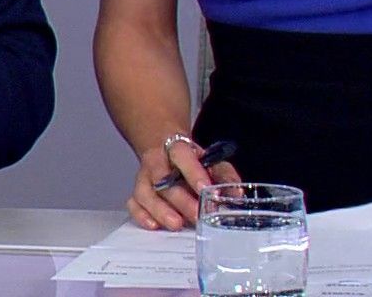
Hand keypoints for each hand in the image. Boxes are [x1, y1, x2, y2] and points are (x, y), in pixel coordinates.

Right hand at [126, 137, 240, 230]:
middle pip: (163, 179)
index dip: (193, 173)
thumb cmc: (191, 160)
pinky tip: (154, 225)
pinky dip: (141, 215)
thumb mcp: (211, 161)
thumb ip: (224, 176)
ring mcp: (144, 177)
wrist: (164, 147)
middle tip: (197, 215)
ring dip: (160, 210)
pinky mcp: (137, 192)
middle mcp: (157, 162)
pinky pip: (133, 203)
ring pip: (145, 193)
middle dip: (180, 200)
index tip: (205, 189)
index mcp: (177, 149)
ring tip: (177, 224)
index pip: (182, 156)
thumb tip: (237, 194)